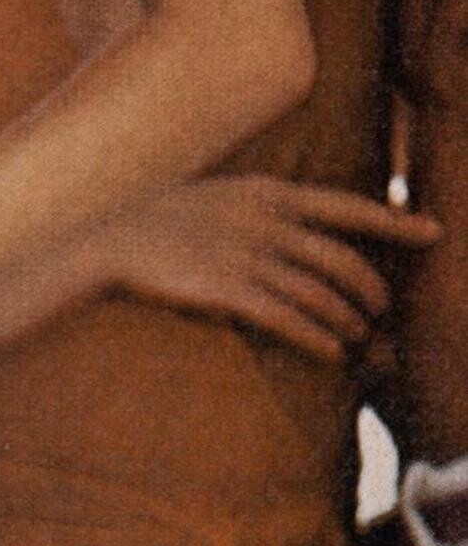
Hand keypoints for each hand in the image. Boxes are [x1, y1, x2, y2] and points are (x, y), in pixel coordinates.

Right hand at [102, 177, 437, 360]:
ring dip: (347, 319)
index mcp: (267, 192)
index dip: (393, 221)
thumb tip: (307, 224)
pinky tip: (333, 353)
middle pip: (341, 259)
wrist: (111, 241)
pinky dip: (316, 336)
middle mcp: (264, 222)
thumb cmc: (164, 221)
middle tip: (382, 310)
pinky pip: (287, 318)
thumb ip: (266, 208)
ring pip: (319, 293)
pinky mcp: (227, 291)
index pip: (346, 206)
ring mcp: (245, 256)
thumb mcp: (221, 196)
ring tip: (360, 337)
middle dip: (371, 288)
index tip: (433, 232)